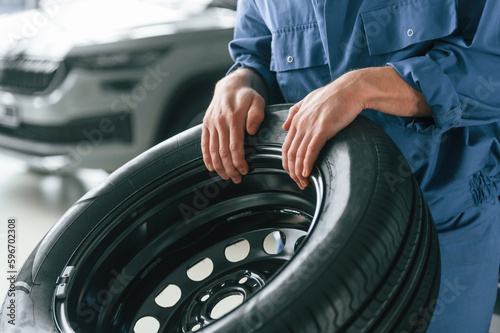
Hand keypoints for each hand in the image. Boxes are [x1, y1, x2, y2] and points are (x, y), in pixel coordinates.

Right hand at [202, 68, 267, 182]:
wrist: (230, 85)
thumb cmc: (246, 96)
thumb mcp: (257, 101)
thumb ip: (256, 115)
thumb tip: (251, 130)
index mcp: (233, 118)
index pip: (235, 146)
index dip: (239, 161)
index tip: (244, 170)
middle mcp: (220, 122)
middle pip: (223, 152)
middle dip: (229, 169)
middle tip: (237, 179)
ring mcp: (211, 124)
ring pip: (212, 151)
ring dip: (219, 167)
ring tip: (226, 177)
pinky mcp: (205, 125)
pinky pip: (204, 144)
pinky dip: (206, 158)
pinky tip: (211, 168)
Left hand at [282, 72, 362, 188]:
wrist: (352, 89)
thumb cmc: (334, 95)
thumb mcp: (308, 99)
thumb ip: (294, 112)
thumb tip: (284, 126)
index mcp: (297, 119)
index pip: (286, 146)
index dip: (287, 163)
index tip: (293, 173)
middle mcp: (300, 123)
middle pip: (289, 154)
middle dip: (292, 172)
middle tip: (298, 183)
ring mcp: (310, 126)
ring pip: (298, 154)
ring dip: (299, 172)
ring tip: (303, 183)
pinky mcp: (323, 129)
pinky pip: (311, 150)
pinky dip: (307, 164)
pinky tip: (307, 173)